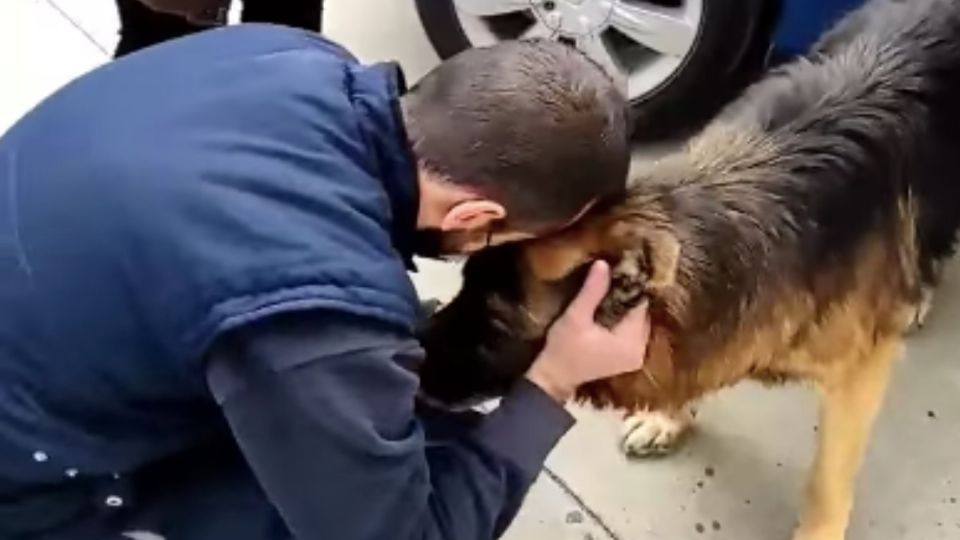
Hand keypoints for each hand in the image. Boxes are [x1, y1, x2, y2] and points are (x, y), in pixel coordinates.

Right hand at [526, 261, 650, 402]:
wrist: (554, 378)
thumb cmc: (563, 349)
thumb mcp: (575, 317)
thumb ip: (592, 291)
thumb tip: (604, 263)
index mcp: (631, 342)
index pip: (640, 305)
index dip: (631, 286)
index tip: (620, 270)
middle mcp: (639, 351)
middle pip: (642, 314)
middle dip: (629, 296)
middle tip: (615, 277)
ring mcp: (635, 357)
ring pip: (638, 322)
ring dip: (627, 308)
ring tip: (612, 290)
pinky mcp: (628, 358)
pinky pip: (632, 331)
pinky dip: (624, 320)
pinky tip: (610, 309)